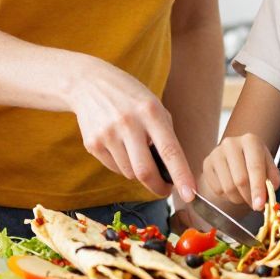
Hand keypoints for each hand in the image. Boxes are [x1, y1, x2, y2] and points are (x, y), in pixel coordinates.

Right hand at [69, 55, 196, 202]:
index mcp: (150, 112)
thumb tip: (172, 172)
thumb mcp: (154, 106)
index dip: (181, 175)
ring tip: (136, 152)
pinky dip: (122, 166)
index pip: (169, 150)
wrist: (89, 83)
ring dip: (138, 173)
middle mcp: (128, 123)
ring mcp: (107, 134)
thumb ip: (165, 135)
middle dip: (158, 188)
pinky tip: (120, 147)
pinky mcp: (92, 143)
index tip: (190, 195)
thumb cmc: (130, 98)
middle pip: (145, 171)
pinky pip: (114, 168)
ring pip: (129, 173)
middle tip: (166, 190)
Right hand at [201, 133, 279, 209]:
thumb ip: (272, 179)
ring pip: (228, 187)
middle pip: (240, 180)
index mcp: (250, 140)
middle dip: (249, 197)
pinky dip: (227, 196)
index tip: (259, 205)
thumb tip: (268, 194)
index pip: (255, 167)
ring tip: (244, 195)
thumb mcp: (268, 166)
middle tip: (255, 205)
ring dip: (238, 198)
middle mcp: (231, 143)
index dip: (258, 189)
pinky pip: (217, 189)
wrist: (235, 156)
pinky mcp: (206, 164)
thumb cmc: (255, 162)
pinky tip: (232, 189)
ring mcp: (216, 153)